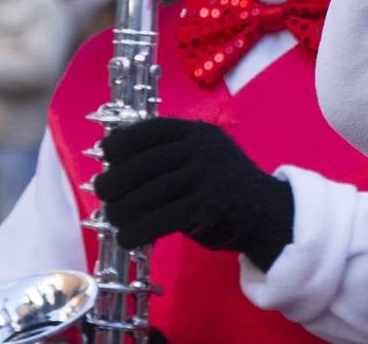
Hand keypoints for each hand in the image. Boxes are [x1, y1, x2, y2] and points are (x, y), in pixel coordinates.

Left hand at [94, 118, 293, 271]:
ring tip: (114, 218)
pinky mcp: (207, 208)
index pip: (151, 130)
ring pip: (147, 195)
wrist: (264, 211)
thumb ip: (168, 154)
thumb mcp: (201, 155)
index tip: (107, 154)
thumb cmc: (219, 184)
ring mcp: (207, 178)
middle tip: (103, 193)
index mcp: (198, 132)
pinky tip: (127, 237)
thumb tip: (113, 167)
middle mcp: (203, 150)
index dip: (123, 142)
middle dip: (114, 181)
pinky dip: (136, 231)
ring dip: (121, 211)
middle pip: (143, 164)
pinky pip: (159, 220)